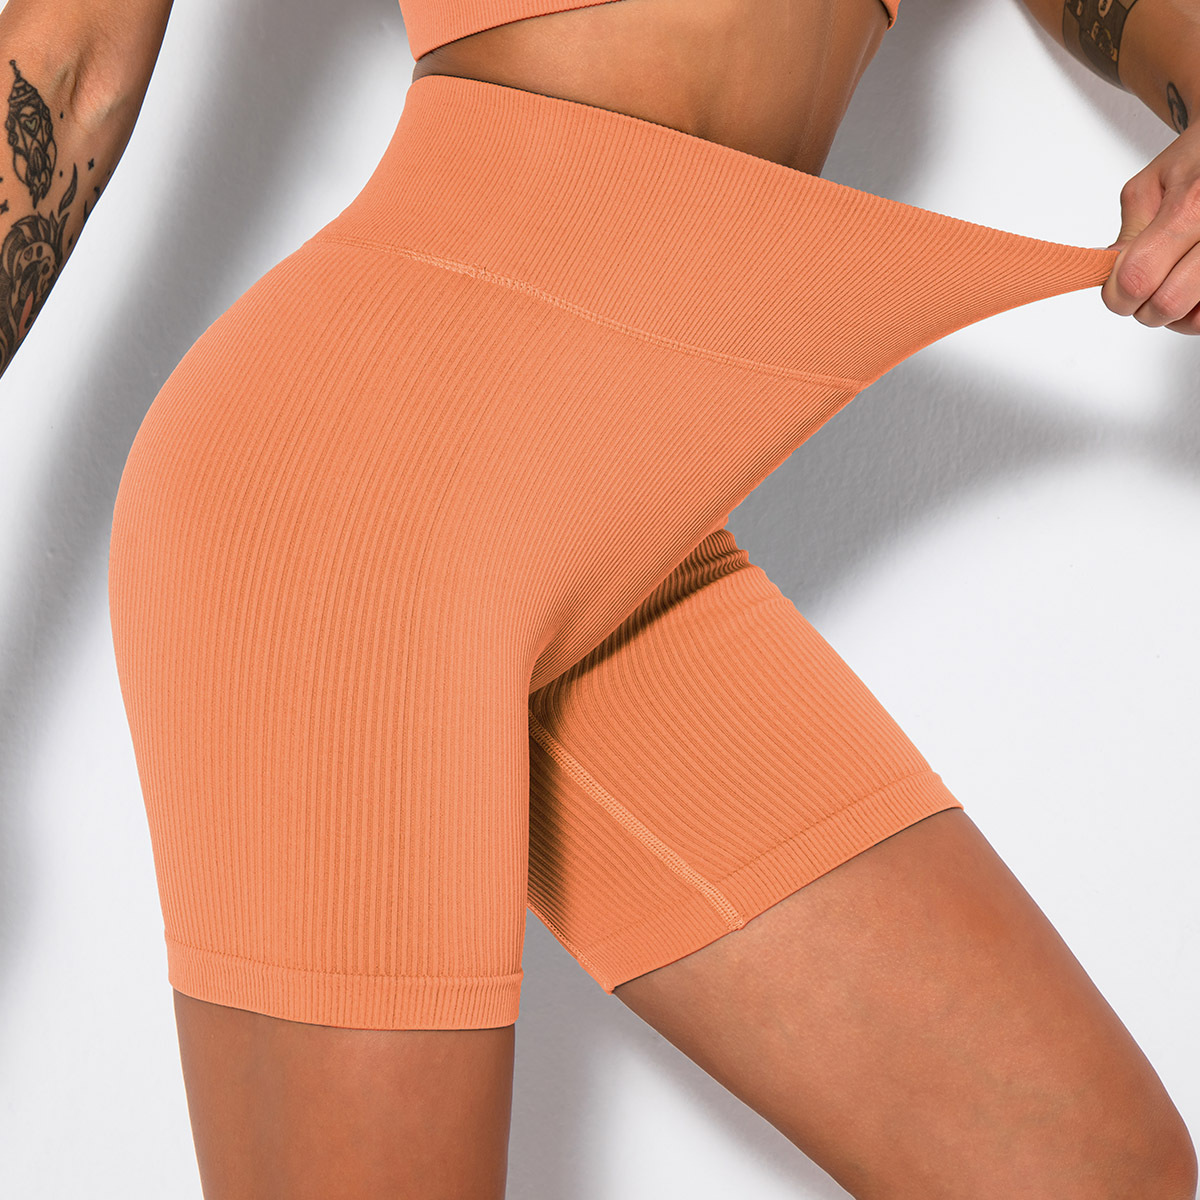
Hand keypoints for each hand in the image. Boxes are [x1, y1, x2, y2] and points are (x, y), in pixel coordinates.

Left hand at [1101, 121, 1199, 333]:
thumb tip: (1110, 275)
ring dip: (1171, 312)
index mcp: (1191, 207)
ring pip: (1193, 319)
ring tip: (1169, 282)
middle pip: (1166, 304)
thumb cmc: (1196, 161)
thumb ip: (1128, 234)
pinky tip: (1189, 287)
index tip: (1114, 286)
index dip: (1116, 293)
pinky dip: (1194, 311)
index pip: (1136, 279)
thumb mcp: (1149, 186)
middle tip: (1143, 285)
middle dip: (1142, 306)